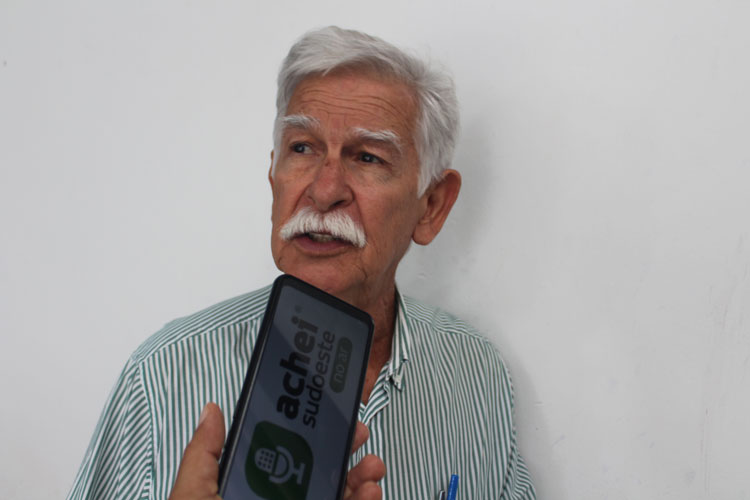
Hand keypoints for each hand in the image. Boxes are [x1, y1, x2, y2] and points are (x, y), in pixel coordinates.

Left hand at [169, 403, 384, 499]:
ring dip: (361, 477)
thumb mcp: (194, 498)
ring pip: (341, 496)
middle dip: (344, 450)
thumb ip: (203, 456)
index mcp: (249, 491)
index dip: (307, 432)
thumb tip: (211, 413)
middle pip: (319, 473)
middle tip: (358, 434)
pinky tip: (369, 493)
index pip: (283, 455)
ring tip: (371, 467)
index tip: (326, 414)